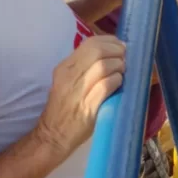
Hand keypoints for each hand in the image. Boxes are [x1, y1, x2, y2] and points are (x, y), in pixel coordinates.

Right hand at [35, 36, 125, 157]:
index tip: (120, 46)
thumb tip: (114, 51)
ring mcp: (77, 91)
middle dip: (117, 51)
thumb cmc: (65, 107)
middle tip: (124, 59)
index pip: (90, 42)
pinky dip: (117, 81)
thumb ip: (87, 65)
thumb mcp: (69, 80)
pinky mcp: (87, 106)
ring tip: (122, 73)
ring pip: (104, 66)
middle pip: (98, 51)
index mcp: (65, 67)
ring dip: (119, 66)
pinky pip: (106, 85)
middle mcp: (69, 76)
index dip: (110, 41)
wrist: (53, 136)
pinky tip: (119, 84)